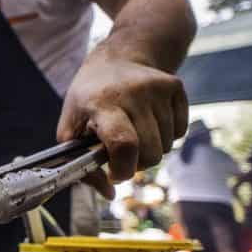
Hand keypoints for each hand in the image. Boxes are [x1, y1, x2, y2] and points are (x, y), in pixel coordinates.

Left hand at [57, 55, 187, 198]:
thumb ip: (81, 165)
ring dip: (151, 149)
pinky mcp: (176, 87)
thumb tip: (109, 193)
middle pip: (150, 152)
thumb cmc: (88, 99)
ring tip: (133, 132)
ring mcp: (158, 89)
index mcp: (102, 104)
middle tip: (121, 153)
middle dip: (136, 164)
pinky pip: (180, 132)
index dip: (123, 168)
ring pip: (167, 146)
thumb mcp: (71, 128)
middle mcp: (133, 93)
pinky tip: (149, 121)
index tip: (114, 174)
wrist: (117, 58)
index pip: (124, 144)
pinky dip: (166, 136)